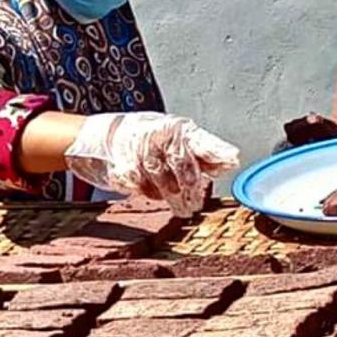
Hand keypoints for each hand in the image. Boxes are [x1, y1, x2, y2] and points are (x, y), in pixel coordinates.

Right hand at [65, 112, 240, 216]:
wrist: (103, 138)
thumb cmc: (145, 139)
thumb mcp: (173, 138)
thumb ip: (198, 151)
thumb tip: (226, 163)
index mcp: (175, 128)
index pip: (201, 140)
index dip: (218, 150)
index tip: (233, 159)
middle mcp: (159, 136)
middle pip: (183, 166)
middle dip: (192, 188)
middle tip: (197, 204)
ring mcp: (140, 152)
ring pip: (164, 182)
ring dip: (175, 198)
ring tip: (184, 209)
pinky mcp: (125, 168)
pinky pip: (143, 188)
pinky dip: (150, 193)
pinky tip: (153, 192)